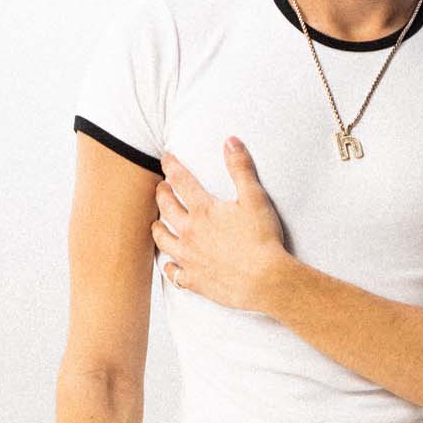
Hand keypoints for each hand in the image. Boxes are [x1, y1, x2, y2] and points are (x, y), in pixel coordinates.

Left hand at [152, 138, 288, 311]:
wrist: (265, 280)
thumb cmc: (263, 240)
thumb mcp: (255, 198)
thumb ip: (241, 168)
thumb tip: (230, 142)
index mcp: (204, 210)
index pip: (181, 181)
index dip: (172, 165)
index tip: (166, 157)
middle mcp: (190, 232)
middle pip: (166, 207)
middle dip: (162, 194)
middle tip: (162, 187)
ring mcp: (189, 257)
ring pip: (163, 239)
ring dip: (158, 228)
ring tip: (157, 223)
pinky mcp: (194, 279)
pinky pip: (173, 272)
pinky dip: (169, 266)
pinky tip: (170, 264)